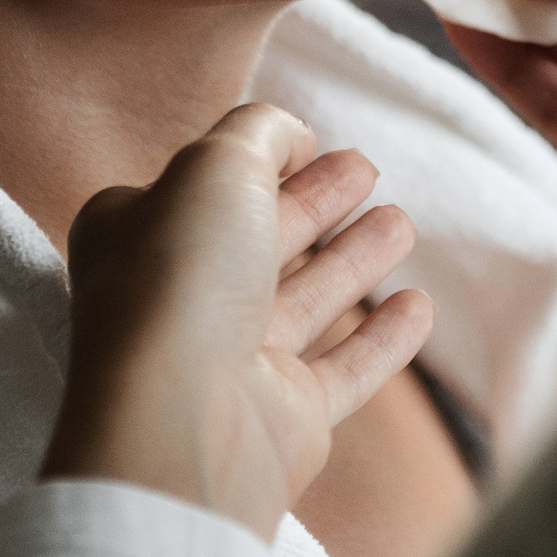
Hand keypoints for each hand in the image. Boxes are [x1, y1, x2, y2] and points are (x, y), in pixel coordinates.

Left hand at [41, 103, 433, 539]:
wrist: (182, 423)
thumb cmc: (182, 281)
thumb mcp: (216, 166)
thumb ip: (260, 132)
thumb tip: (291, 135)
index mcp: (137, 235)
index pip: (201, 187)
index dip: (255, 159)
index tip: (308, 141)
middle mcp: (179, 298)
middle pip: (259, 240)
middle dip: (313, 202)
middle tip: (366, 169)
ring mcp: (233, 361)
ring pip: (304, 299)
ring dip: (352, 260)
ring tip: (400, 223)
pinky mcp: (284, 414)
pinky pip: (343, 369)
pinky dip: (382, 338)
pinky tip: (418, 306)